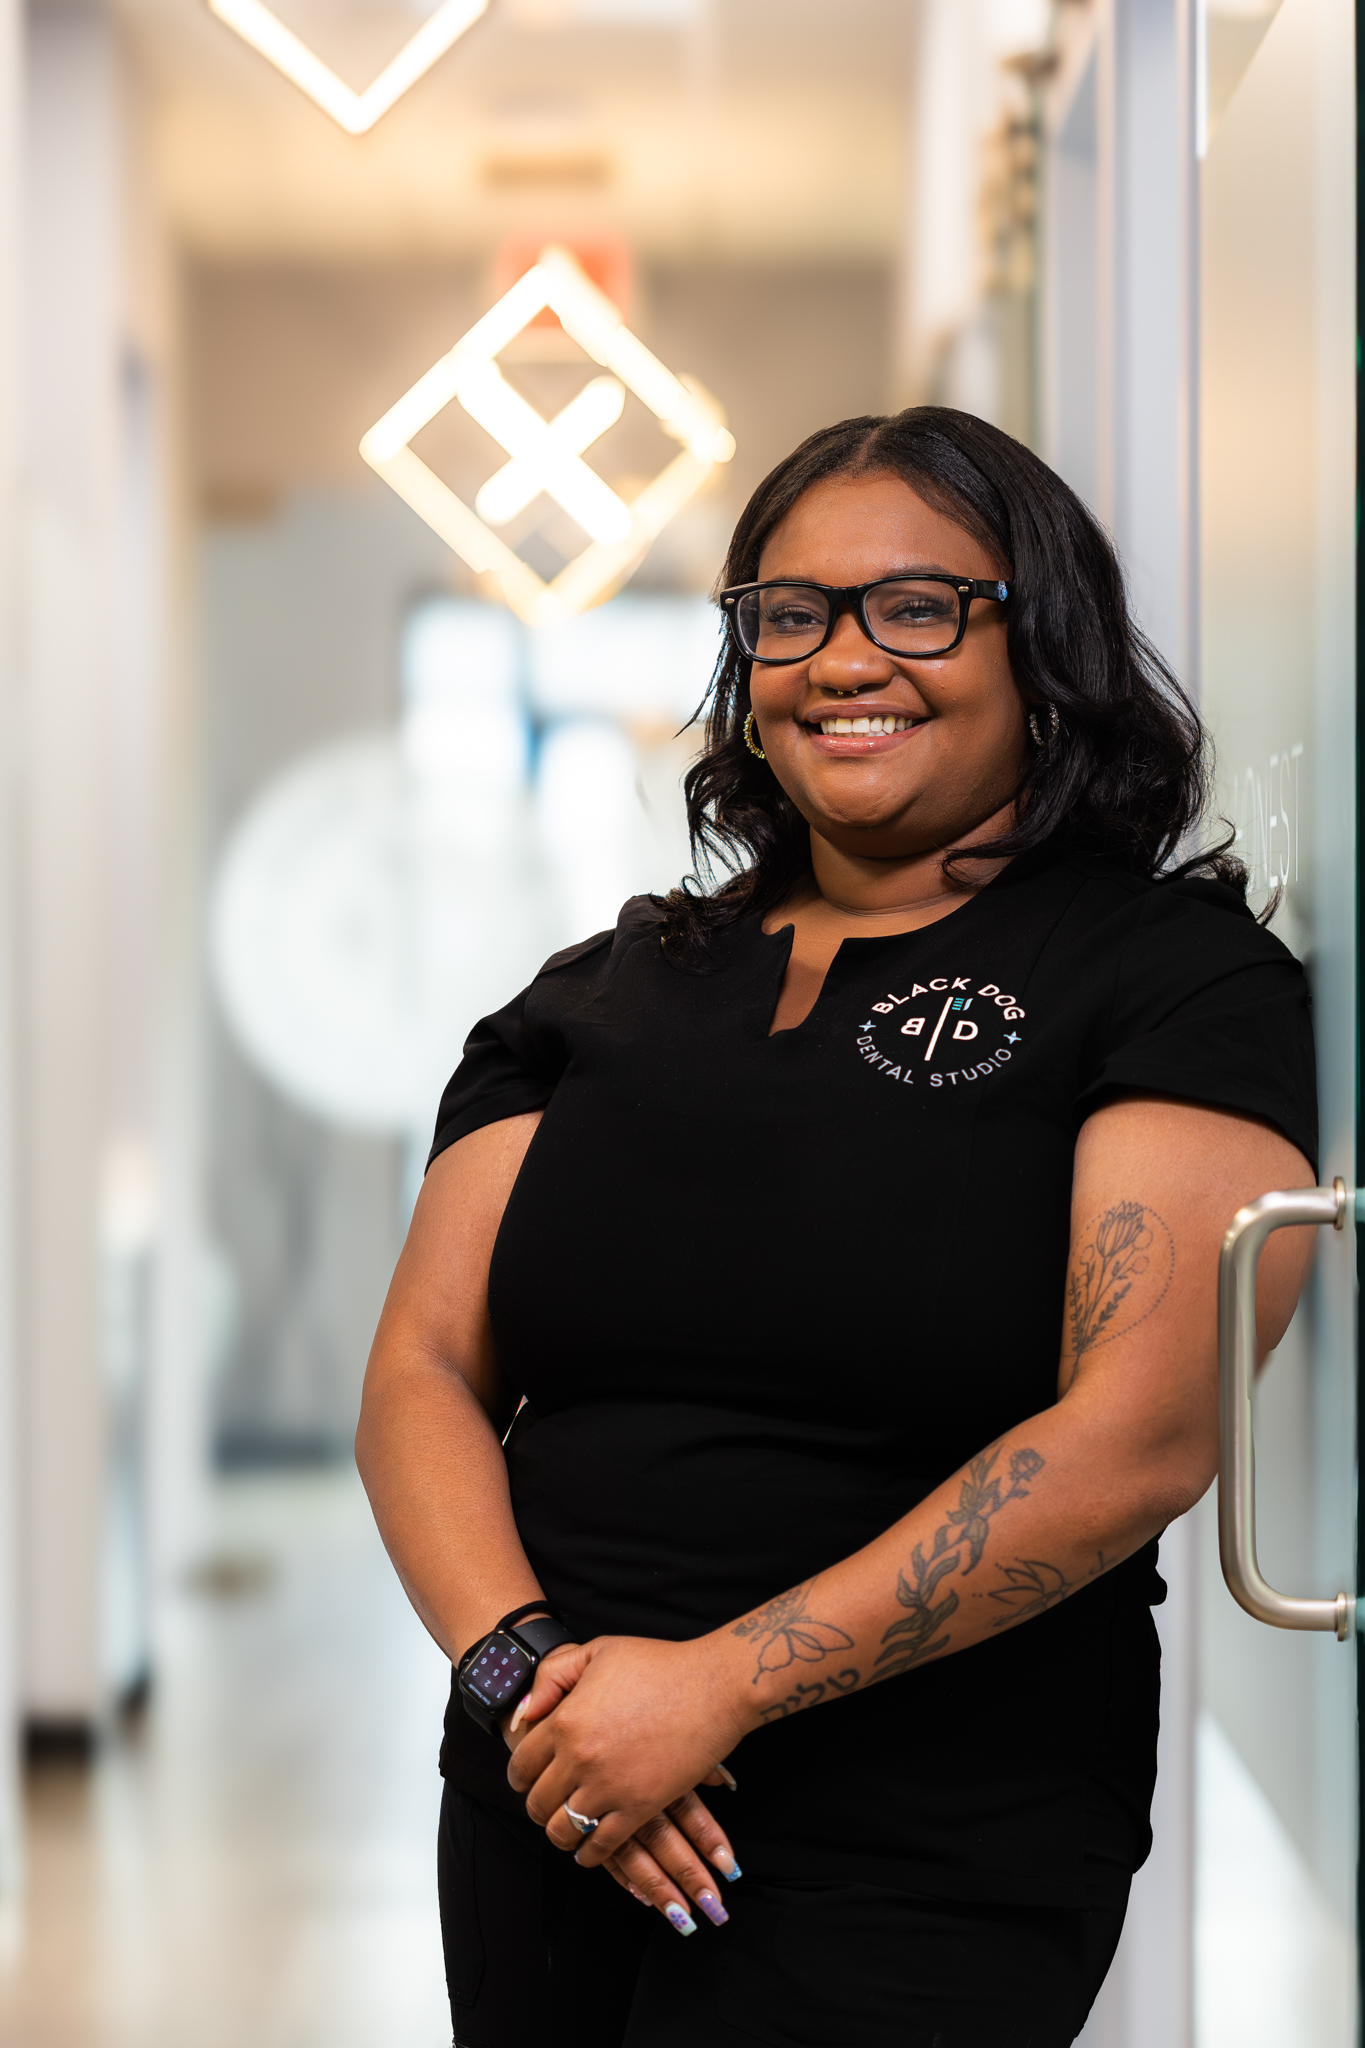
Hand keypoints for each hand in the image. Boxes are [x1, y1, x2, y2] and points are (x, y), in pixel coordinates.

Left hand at [505, 1635, 748, 1874]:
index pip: (522, 1764)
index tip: (526, 1779)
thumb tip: (525, 1713)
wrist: (713, 1686)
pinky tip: (590, 1849)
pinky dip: (590, 1854)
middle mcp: (580, 1758)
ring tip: (568, 1827)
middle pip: (538, 1803)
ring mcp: (609, 1787)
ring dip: (561, 1833)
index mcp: (566, 1720)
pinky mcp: (640, 1808)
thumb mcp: (598, 1652)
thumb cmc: (659, 1664)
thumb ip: (553, 1677)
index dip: (519, 1776)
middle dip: (538, 1807)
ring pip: (564, 1831)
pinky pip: (602, 1847)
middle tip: (548, 1804)